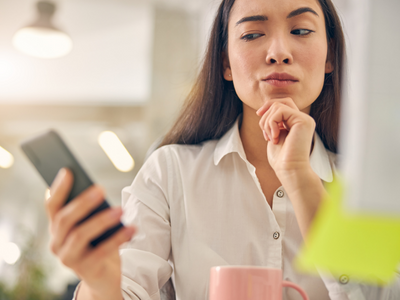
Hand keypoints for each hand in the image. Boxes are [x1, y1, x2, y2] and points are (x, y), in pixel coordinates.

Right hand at [45, 168, 135, 298]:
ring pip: (80, 235)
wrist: (103, 277)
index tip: (68, 171)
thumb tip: (97, 190)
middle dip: (82, 203)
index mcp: (57, 228)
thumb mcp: (92, 226)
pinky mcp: (85, 270)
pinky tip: (132, 228)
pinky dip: (118, 238)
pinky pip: (101, 252)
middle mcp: (57, 243)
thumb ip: (90, 211)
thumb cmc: (98, 244)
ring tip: (120, 210)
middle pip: (64, 219)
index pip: (52, 206)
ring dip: (101, 221)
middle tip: (101, 189)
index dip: (58, 188)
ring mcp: (68, 258)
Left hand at [256, 98, 315, 174]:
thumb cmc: (281, 159)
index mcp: (296, 123)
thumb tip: (263, 111)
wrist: (290, 170)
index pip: (283, 104)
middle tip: (265, 132)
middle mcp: (303, 119)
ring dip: (267, 122)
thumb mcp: (274, 136)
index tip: (259, 115)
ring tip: (270, 138)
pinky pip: (280, 111)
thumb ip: (273, 123)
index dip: (268, 106)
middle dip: (266, 113)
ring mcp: (304, 119)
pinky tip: (274, 137)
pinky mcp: (303, 121)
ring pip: (278, 106)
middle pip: (280, 102)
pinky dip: (271, 123)